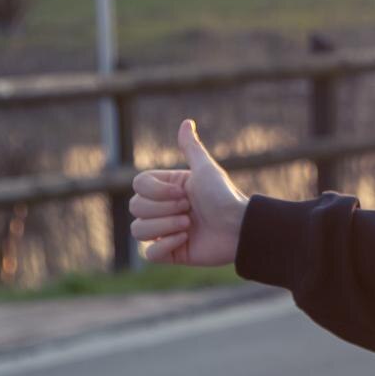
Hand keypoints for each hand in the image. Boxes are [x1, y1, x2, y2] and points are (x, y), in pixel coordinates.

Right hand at [129, 119, 249, 266]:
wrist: (239, 228)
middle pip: (135, 207)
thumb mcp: (206, 169)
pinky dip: (165, 246)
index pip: (138, 186)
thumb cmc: (224, 196)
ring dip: (165, 227)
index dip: (156, 191)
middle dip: (164, 209)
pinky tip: (185, 240)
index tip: (184, 193)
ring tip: (189, 226)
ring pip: (138, 230)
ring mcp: (164, 232)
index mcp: (166, 189)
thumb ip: (191, 148)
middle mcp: (162, 209)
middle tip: (190, 210)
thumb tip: (186, 122)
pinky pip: (148, 253)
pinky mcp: (170, 253)